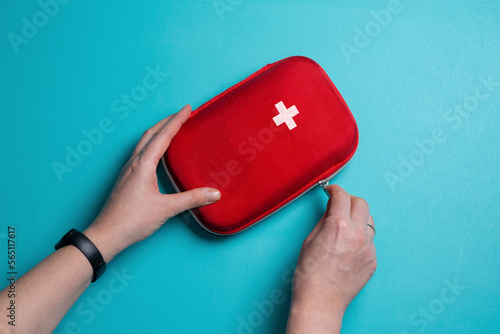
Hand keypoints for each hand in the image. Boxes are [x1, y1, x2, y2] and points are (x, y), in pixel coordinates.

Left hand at [83, 105, 220, 261]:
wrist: (106, 234)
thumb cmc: (131, 221)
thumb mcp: (166, 209)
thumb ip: (192, 199)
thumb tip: (215, 193)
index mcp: (143, 165)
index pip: (163, 136)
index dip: (177, 121)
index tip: (188, 108)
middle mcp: (134, 163)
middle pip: (151, 134)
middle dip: (167, 121)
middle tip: (181, 114)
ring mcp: (128, 170)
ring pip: (143, 142)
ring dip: (158, 131)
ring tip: (170, 128)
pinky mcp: (126, 179)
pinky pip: (140, 153)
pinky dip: (151, 144)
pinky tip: (156, 153)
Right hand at [286, 185, 376, 332]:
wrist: (320, 301)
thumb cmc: (309, 273)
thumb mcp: (310, 239)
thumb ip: (324, 220)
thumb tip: (331, 208)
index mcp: (339, 226)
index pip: (342, 196)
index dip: (335, 190)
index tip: (331, 191)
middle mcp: (358, 235)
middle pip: (361, 203)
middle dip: (349, 200)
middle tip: (339, 205)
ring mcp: (368, 249)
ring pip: (369, 222)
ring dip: (358, 218)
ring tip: (345, 227)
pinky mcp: (372, 261)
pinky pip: (369, 241)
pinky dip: (360, 238)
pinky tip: (347, 248)